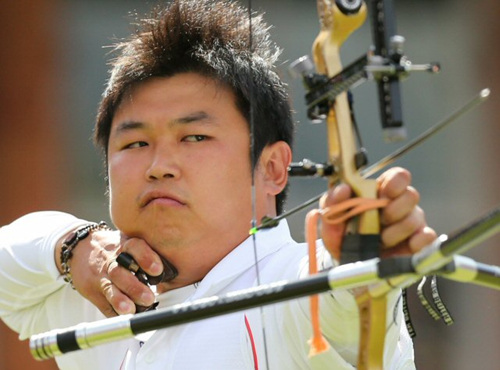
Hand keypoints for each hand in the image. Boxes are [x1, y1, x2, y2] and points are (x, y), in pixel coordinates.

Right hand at [57, 230, 163, 316]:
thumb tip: (172, 274)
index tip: (157, 270)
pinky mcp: (93, 291)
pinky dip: (113, 312)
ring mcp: (101, 277)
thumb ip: (146, 254)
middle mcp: (112, 261)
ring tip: (131, 310)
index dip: (146, 258)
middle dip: (135, 287)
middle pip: (121, 273)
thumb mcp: (129, 242)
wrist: (80, 248)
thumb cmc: (115, 248)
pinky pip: (103, 304)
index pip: (135, 247)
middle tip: (149, 298)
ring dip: (120, 301)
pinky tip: (122, 318)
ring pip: (109, 289)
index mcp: (125, 245)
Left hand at [320, 167, 436, 259]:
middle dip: (393, 209)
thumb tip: (343, 188)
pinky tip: (405, 247)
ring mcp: (411, 223)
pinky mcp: (418, 243)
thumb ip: (332, 202)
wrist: (348, 264)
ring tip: (380, 241)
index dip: (395, 182)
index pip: (398, 177)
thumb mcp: (332, 218)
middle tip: (379, 221)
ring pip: (415, 218)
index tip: (383, 193)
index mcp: (379, 192)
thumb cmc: (343, 235)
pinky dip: (417, 242)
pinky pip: (427, 237)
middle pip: (411, 195)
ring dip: (395, 232)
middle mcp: (399, 205)